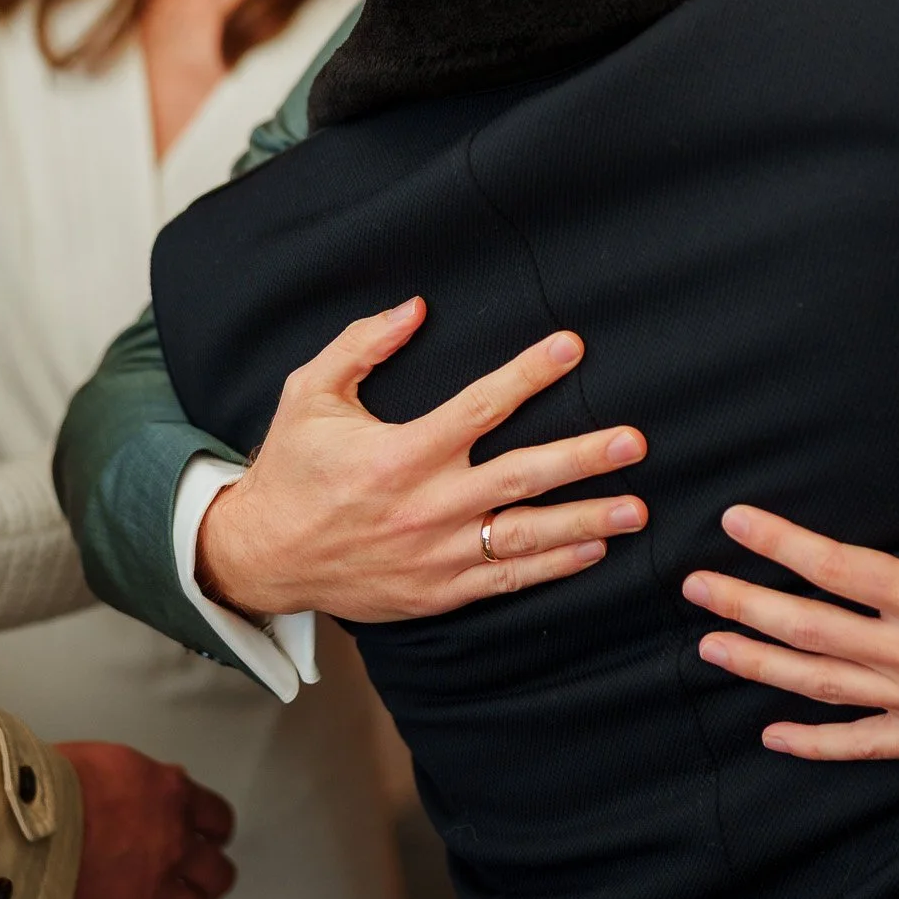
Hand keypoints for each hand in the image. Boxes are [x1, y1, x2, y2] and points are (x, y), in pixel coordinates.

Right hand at [56, 743, 234, 898]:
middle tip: (194, 891)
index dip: (216, 836)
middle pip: (216, 875)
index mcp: (173, 797)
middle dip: (208, 885)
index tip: (211, 844)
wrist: (27, 825)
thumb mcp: (114, 762)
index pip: (218, 819)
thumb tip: (145, 793)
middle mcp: (174, 844)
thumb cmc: (57, 784)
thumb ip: (142, 783)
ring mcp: (152, 890)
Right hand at [196, 299, 646, 620]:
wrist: (262, 556)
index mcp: (399, 454)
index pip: (479, 406)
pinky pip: (505, 578)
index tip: (571, 347)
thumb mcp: (310, 393)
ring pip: (524, 537)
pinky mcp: (437, 591)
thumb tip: (415, 306)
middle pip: (520, 478)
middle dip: (582, 459)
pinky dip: (552, 567)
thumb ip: (362, 345)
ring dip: (585, 521)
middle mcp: (425, 506)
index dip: (528, 373)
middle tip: (633, 442)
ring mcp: (435, 555)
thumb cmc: (292, 468)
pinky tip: (594, 549)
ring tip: (637, 509)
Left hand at [682, 426, 898, 760]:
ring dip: (765, 667)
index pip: (836, 568)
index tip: (736, 522)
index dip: (779, 543)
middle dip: (746, 608)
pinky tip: (776, 732)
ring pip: (827, 687)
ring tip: (712, 648)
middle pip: (813, 631)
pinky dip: (818, 741)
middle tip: (694, 591)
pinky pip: (868, 743)